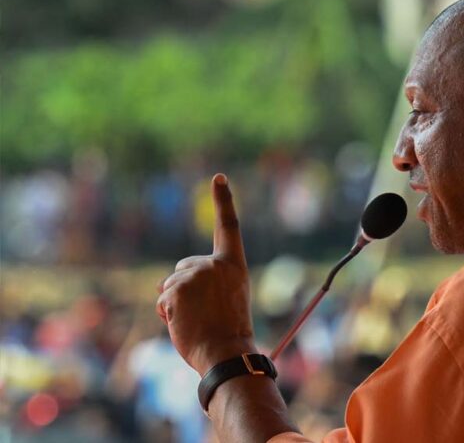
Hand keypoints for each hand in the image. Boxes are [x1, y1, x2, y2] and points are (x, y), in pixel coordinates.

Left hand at [156, 173, 256, 375]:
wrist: (226, 353)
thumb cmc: (228, 332)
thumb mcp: (227, 299)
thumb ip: (206, 283)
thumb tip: (162, 284)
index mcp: (234, 265)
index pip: (229, 227)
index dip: (224, 201)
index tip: (218, 177)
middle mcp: (215, 264)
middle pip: (184, 266)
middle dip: (183, 286)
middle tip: (200, 313)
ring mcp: (196, 274)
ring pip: (170, 284)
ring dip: (174, 303)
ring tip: (194, 321)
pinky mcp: (177, 287)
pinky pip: (163, 298)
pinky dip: (167, 313)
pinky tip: (182, 323)